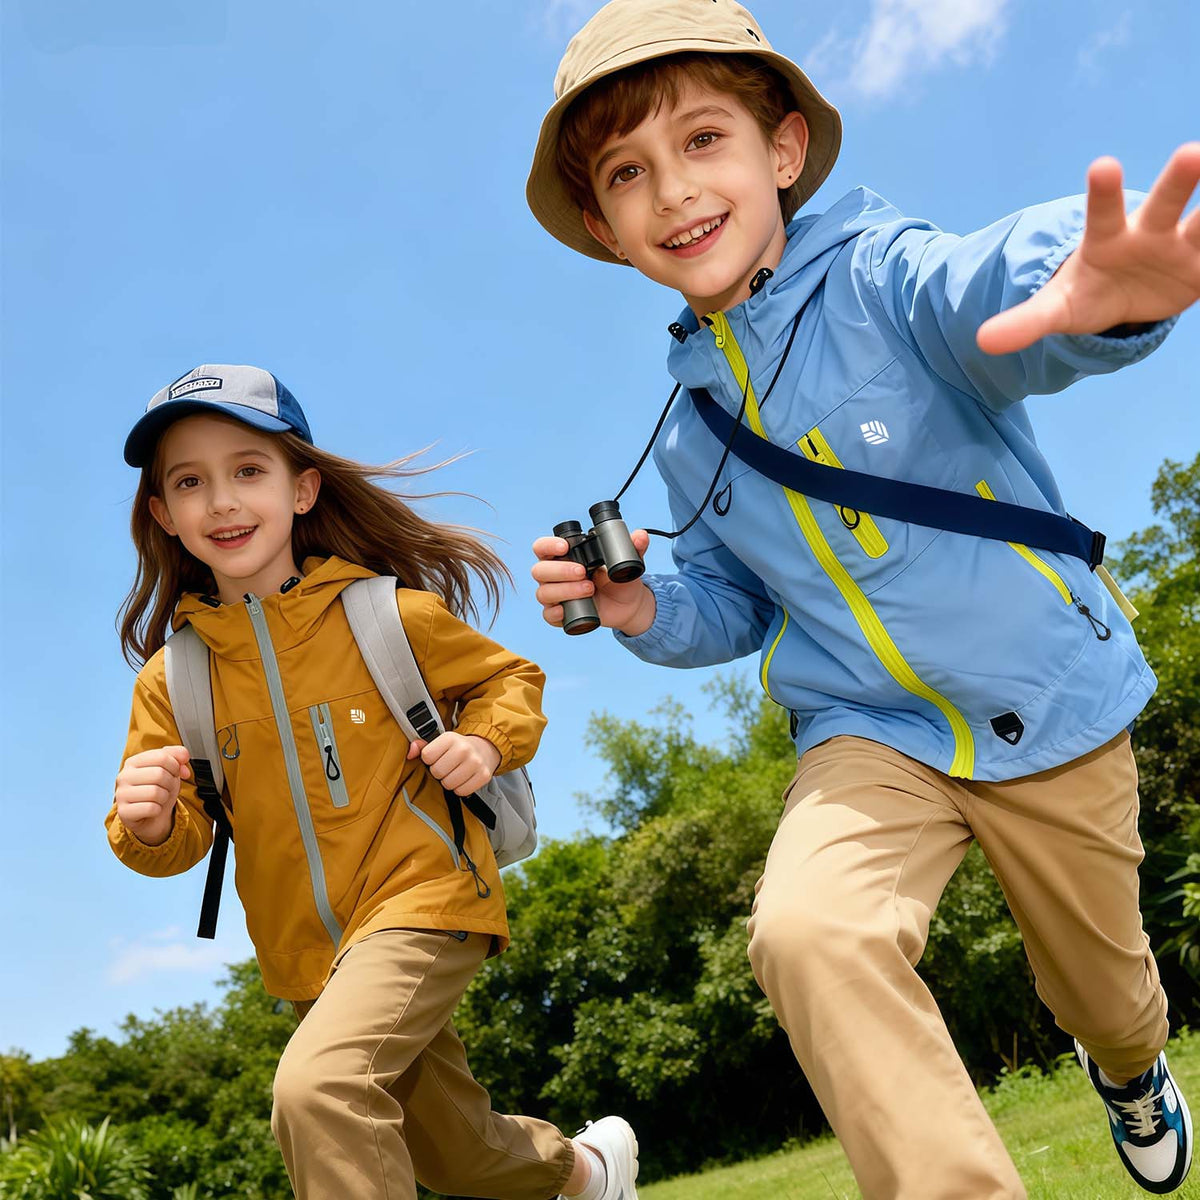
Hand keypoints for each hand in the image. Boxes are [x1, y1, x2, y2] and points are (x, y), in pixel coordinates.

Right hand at [114, 746, 189, 845]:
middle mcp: (124, 776)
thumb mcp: (170, 769)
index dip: (175, 766)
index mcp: (133, 762)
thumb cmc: (160, 790)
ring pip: (155, 792)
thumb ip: (177, 755)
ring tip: (158, 799)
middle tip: (166, 788)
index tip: (174, 773)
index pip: (161, 756)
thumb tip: (184, 756)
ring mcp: (121, 794)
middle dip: (170, 783)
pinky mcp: (123, 812)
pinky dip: (157, 810)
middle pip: (159, 774)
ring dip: (164, 797)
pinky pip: (151, 808)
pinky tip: (152, 809)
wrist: (153, 817)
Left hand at [407, 732, 500, 795]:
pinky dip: (460, 788)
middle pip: (437, 772)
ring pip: (448, 784)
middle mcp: (464, 749)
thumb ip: (422, 747)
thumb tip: (410, 753)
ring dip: (449, 781)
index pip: (427, 756)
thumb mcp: (441, 742)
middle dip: (439, 772)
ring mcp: (475, 763)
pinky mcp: (483, 776)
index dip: (429, 759)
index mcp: (450, 738)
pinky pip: (462, 791)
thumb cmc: (459, 747)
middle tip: (446, 766)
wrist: (485, 748)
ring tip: (454, 773)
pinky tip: (463, 779)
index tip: (437, 757)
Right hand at [531, 528, 656, 635]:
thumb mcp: (627, 561)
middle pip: (540, 570)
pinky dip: (555, 613)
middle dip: (560, 570)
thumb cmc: (619, 578)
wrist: (628, 604)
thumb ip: (633, 546)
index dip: (548, 545)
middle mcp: (553, 575)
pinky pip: (548, 615)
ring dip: (565, 590)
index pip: (542, 547)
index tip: (565, 547)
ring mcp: (555, 595)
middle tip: (583, 572)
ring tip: (589, 589)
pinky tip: (567, 610)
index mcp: (563, 556)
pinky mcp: (560, 614)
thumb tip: (640, 536)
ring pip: (543, 593)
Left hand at [977, 142, 1199, 354]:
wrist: (1128, 294)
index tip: (1103, 165)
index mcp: (1108, 239)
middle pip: (1167, 203)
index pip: (1102, 214)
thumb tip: (981, 343)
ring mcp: (1187, 244)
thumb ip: (1025, 321)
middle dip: (1180, 181)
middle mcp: (1152, 231)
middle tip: (1194, 152)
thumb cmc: (1090, 293)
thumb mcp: (1058, 310)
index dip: (1103, 193)